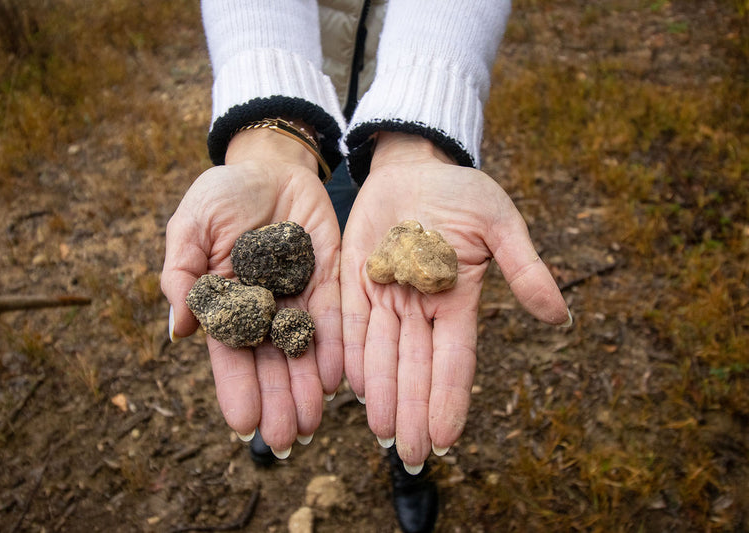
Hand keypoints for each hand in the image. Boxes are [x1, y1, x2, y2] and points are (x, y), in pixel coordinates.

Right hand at [161, 127, 342, 454]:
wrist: (271, 165)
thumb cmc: (223, 194)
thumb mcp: (191, 225)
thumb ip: (183, 273)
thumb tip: (180, 330)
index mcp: (227, 302)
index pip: (231, 355)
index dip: (237, 389)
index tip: (243, 425)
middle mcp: (264, 309)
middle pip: (270, 363)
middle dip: (277, 402)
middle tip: (286, 440)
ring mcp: (297, 298)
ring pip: (302, 352)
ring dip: (306, 389)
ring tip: (313, 424)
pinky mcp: (330, 282)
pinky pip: (333, 320)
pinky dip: (335, 350)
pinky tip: (336, 380)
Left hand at [341, 132, 570, 469]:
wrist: (414, 166)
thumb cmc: (463, 192)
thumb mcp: (500, 223)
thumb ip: (524, 268)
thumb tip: (560, 317)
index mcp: (457, 299)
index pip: (454, 360)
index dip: (449, 398)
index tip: (447, 440)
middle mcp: (422, 307)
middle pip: (416, 368)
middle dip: (414, 411)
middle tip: (410, 456)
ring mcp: (388, 295)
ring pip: (384, 354)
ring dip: (384, 395)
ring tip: (382, 434)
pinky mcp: (358, 281)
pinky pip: (354, 324)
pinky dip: (354, 355)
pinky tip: (353, 389)